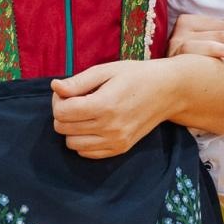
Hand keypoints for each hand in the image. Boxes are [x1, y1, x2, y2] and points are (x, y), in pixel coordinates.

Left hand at [50, 60, 176, 158]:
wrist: (168, 91)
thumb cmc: (136, 75)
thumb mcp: (106, 70)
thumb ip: (78, 82)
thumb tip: (55, 87)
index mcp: (104, 105)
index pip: (61, 112)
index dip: (58, 99)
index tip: (67, 91)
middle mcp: (109, 127)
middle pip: (63, 128)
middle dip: (62, 113)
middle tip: (75, 99)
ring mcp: (116, 141)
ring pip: (72, 144)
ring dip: (71, 128)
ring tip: (84, 113)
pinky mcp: (121, 148)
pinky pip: (87, 153)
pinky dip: (83, 141)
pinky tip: (93, 125)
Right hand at [166, 3, 223, 60]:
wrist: (167, 89)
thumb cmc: (192, 64)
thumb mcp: (213, 42)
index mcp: (190, 22)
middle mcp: (180, 30)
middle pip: (220, 33)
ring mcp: (175, 44)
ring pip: (212, 40)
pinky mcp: (172, 58)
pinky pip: (195, 51)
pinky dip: (213, 50)